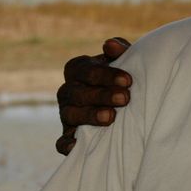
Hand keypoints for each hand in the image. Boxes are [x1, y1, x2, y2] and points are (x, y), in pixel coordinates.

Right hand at [55, 37, 132, 154]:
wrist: (124, 100)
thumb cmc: (123, 75)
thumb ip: (119, 51)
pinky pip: (61, 141)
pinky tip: (77, 146)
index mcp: (77, 68)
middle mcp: (67, 90)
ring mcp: (66, 113)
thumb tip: (110, 44)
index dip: (106, 74)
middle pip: (78, 92)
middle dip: (102, 95)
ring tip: (111, 117)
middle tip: (125, 98)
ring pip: (70, 115)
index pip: (85, 70)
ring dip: (90, 116)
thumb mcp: (124, 60)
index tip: (128, 80)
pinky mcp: (68, 134)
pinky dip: (66, 144)